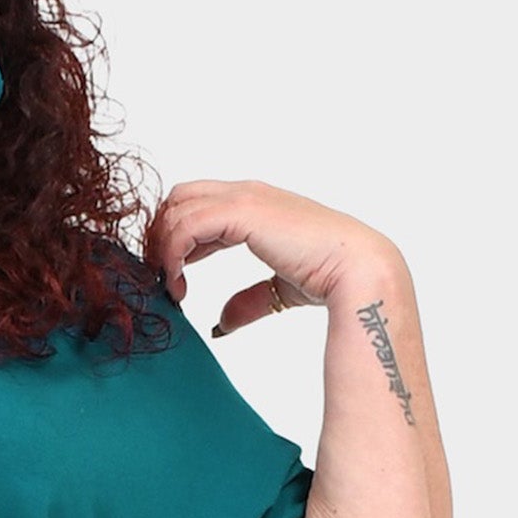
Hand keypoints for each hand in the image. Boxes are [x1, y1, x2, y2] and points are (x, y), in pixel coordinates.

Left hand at [148, 178, 406, 333]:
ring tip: (171, 288)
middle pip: (179, 198)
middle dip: (162, 236)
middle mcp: (247, 194)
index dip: (177, 236)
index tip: (173, 274)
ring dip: (165, 250)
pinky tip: (179, 286)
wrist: (356, 270)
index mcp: (256, 203)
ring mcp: (244, 199)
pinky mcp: (241, 213)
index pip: (197, 203)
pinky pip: (187, 226)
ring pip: (178, 209)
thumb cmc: (328, 276)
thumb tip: (221, 323)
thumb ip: (248, 301)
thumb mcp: (277, 290)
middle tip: (161, 276)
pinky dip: (173, 255)